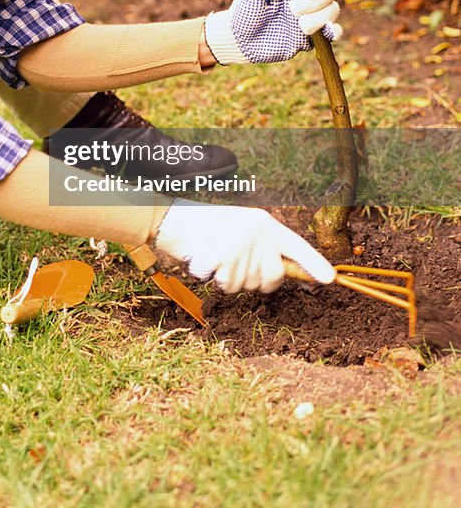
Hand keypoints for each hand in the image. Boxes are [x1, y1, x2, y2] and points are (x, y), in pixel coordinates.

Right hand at [155, 199, 334, 293]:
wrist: (178, 221)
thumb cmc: (213, 226)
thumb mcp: (246, 228)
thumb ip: (267, 248)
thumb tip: (284, 273)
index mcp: (266, 225)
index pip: (297, 246)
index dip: (314, 264)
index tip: (331, 279)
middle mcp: (257, 235)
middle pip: (273, 278)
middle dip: (258, 279)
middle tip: (240, 262)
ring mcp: (239, 247)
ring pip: (247, 285)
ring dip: (233, 278)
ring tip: (220, 257)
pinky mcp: (221, 260)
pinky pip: (228, 286)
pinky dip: (216, 279)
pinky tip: (209, 262)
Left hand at [204, 0, 341, 64]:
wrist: (240, 43)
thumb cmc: (244, 14)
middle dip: (314, 1)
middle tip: (293, 9)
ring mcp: (310, 17)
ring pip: (332, 10)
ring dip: (320, 17)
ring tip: (300, 26)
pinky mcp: (312, 37)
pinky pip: (333, 32)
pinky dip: (335, 31)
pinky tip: (329, 33)